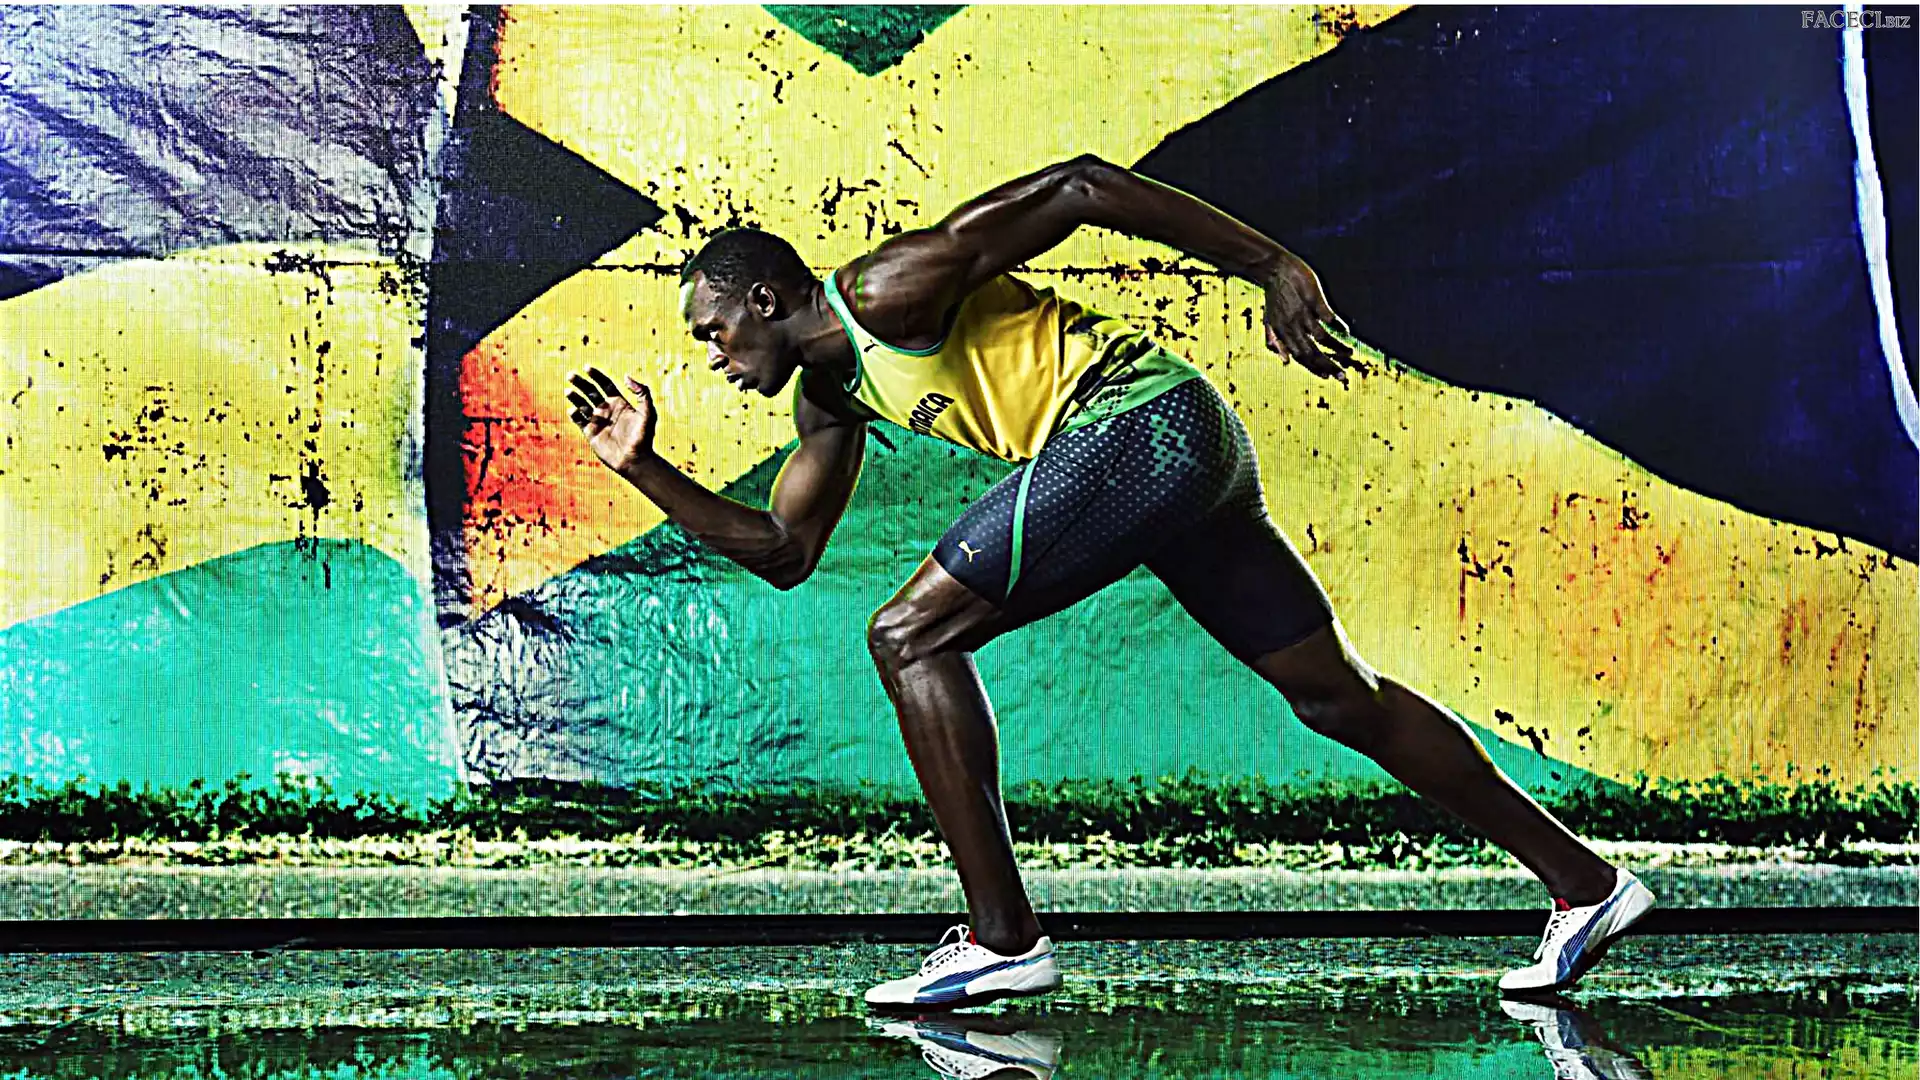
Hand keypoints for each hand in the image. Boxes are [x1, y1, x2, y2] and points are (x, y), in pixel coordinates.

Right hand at [566, 366, 656, 475]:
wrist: (636, 460)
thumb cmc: (644, 437)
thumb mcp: (648, 412)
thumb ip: (641, 392)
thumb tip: (627, 376)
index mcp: (619, 403)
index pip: (605, 384)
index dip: (596, 375)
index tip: (587, 367)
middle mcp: (607, 410)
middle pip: (590, 392)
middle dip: (581, 383)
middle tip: (571, 375)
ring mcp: (598, 421)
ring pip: (582, 405)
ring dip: (575, 397)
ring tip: (569, 391)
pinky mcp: (591, 434)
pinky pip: (579, 421)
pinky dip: (574, 414)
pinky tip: (573, 409)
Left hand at [1262, 253, 1367, 384]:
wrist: (1274, 268)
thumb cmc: (1274, 295)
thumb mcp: (1268, 320)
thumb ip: (1274, 340)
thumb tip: (1285, 362)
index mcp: (1282, 332)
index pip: (1299, 356)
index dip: (1314, 368)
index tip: (1327, 376)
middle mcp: (1292, 326)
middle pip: (1311, 352)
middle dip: (1328, 366)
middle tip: (1342, 375)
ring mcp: (1303, 313)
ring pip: (1322, 337)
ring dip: (1337, 347)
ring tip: (1349, 353)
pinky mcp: (1313, 299)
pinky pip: (1328, 317)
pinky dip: (1338, 325)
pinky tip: (1346, 331)